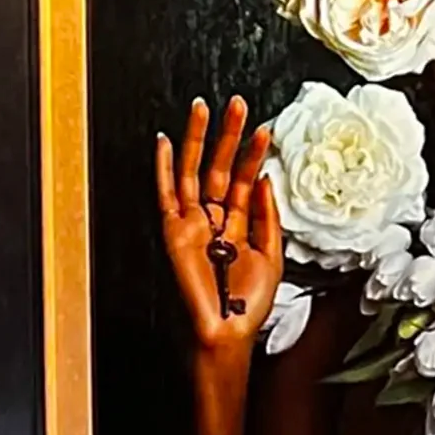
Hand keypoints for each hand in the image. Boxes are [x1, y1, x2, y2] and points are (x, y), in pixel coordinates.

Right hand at [155, 96, 283, 354]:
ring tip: (206, 109)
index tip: (265, 127)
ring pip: (193, 172)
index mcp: (239, 224)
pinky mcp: (174, 231)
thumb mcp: (272, 255)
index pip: (247, 180)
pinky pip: (166, 194)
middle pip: (221, 168)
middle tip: (238, 105)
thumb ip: (268, 217)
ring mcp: (192, 222)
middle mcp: (214, 219)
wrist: (230, 329)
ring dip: (199, 140)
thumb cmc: (249, 302)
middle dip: (229, 135)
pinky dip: (163, 168)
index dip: (255, 154)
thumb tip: (266, 179)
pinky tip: (165, 142)